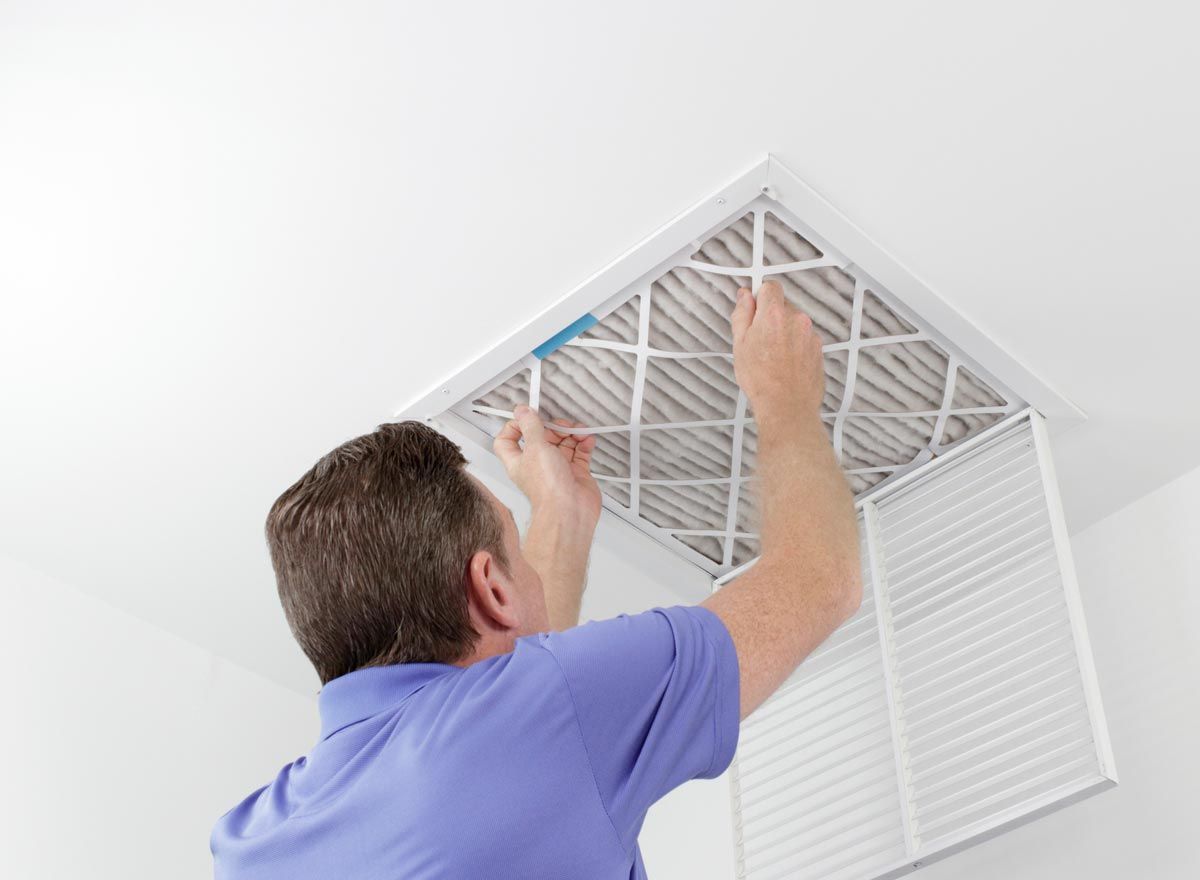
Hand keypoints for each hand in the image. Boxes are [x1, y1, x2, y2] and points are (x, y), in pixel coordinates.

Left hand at [493, 405, 602, 521]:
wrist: (569, 511)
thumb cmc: (548, 489)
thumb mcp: (535, 448)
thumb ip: (530, 427)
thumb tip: (522, 411)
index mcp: (519, 460)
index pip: (508, 441)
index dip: (514, 427)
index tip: (527, 417)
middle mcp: (537, 465)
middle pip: (542, 438)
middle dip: (553, 427)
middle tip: (562, 425)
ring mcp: (558, 469)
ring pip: (563, 444)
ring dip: (572, 434)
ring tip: (578, 431)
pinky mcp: (575, 474)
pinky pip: (580, 453)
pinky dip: (584, 444)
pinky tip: (587, 440)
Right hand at [731, 280, 824, 424]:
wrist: (787, 406)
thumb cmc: (762, 380)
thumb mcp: (740, 344)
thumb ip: (742, 315)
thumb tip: (744, 297)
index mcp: (774, 314)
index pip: (770, 286)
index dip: (759, 296)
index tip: (753, 308)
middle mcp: (796, 319)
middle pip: (782, 305)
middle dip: (770, 317)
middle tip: (758, 340)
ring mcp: (810, 333)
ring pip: (793, 322)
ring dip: (783, 332)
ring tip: (772, 356)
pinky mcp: (818, 348)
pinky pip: (803, 338)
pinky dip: (794, 345)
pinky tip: (784, 363)